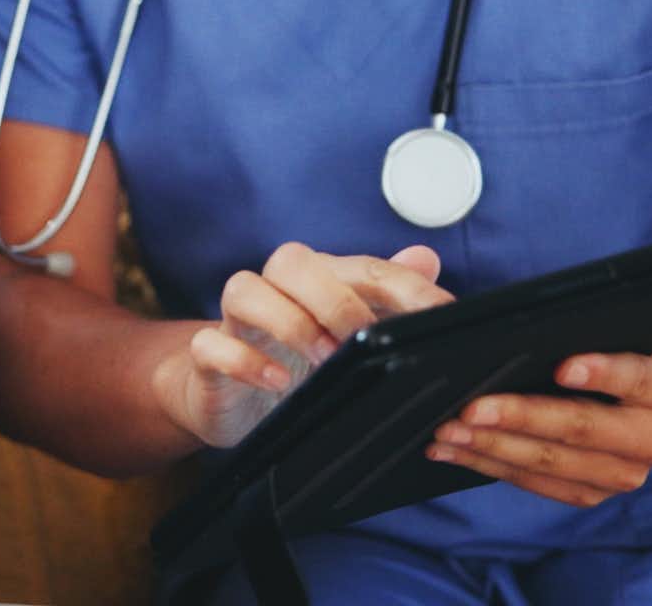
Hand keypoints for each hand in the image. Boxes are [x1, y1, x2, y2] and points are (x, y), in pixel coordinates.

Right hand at [158, 242, 452, 448]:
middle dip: (335, 298)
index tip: (444, 312)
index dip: (406, 286)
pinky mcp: (207, 357)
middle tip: (365, 340)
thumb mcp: (344, 334)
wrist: (221, 394)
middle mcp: (275, 290)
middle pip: (292, 261)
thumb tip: (426, 258)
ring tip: (322, 360)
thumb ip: (384, 297)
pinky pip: (211, 345)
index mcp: (318, 281)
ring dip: (289, 322)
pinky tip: (276, 383)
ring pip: (245, 289)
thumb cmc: (292, 359)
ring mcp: (237, 321)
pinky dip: (243, 360)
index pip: (364, 268)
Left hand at [425, 336, 651, 507]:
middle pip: (585, 427)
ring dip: (496, 448)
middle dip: (522, 417)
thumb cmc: (622, 346)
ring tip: (448, 432)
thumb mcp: (621, 325)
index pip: (638, 377)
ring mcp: (628, 472)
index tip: (561, 366)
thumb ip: (587, 323)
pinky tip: (457, 451)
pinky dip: (494, 467)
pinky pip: (542, 486)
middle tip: (470, 407)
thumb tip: (522, 318)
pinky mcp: (597, 492)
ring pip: (556, 463)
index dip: (602, 372)